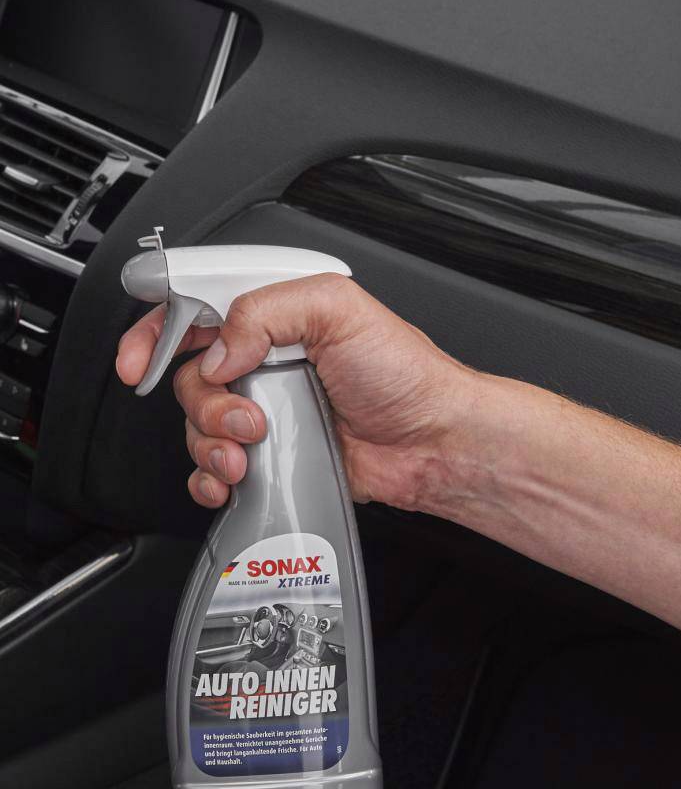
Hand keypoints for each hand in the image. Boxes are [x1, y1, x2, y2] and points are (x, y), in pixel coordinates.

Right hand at [115, 273, 479, 510]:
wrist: (433, 442)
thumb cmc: (404, 374)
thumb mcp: (339, 309)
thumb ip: (266, 310)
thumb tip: (219, 348)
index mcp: (278, 316)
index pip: (196, 311)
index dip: (158, 333)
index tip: (140, 361)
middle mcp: (267, 361)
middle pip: (189, 376)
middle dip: (202, 401)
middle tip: (243, 413)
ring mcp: (268, 410)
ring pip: (199, 426)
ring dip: (211, 442)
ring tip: (252, 447)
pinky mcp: (272, 456)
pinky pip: (215, 470)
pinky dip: (211, 478)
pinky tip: (234, 479)